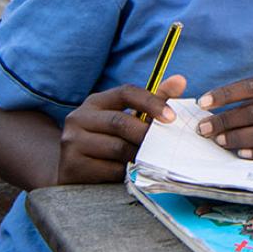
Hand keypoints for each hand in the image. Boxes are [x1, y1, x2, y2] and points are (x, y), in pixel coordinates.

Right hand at [56, 75, 186, 183]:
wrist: (73, 168)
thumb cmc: (108, 138)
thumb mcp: (126, 116)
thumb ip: (153, 100)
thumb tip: (180, 80)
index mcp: (95, 102)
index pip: (126, 92)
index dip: (151, 102)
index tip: (172, 117)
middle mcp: (78, 118)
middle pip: (120, 122)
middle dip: (147, 134)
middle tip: (165, 144)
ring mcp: (72, 143)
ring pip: (117, 148)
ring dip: (139, 154)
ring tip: (151, 158)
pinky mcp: (72, 167)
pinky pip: (109, 170)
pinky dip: (126, 171)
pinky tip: (132, 171)